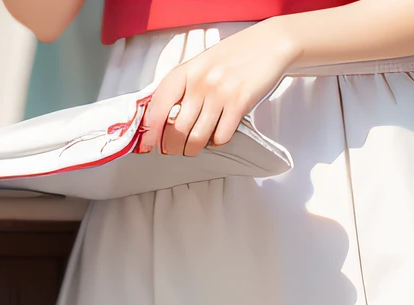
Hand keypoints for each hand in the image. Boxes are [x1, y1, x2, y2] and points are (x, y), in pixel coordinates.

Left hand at [138, 21, 297, 155]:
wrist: (267, 46)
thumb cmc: (233, 57)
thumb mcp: (201, 65)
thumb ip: (183, 87)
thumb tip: (164, 117)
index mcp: (186, 71)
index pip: (159, 104)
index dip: (150, 129)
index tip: (147, 145)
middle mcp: (200, 82)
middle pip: (177, 128)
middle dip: (173, 146)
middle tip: (174, 150)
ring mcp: (219, 93)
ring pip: (197, 137)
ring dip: (193, 149)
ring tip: (193, 148)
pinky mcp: (239, 105)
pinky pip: (221, 137)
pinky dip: (217, 142)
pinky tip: (217, 134)